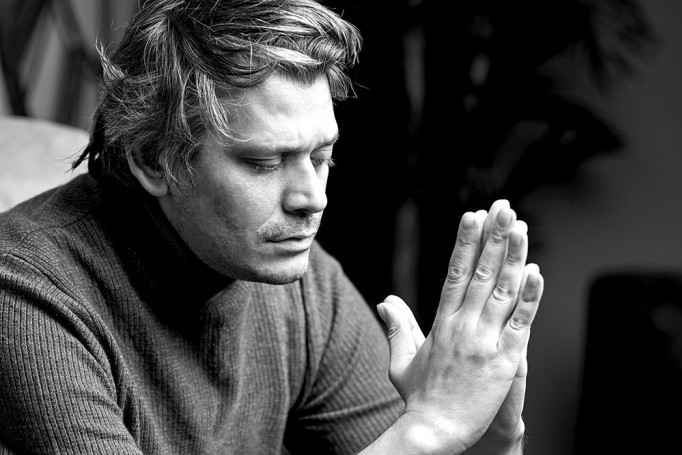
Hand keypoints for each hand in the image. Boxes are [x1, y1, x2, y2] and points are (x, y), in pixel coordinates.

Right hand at [377, 200, 542, 453]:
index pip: (454, 272)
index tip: (472, 216)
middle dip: (494, 236)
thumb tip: (386, 301)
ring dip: (513, 256)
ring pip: (502, 290)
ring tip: (521, 226)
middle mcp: (463, 325)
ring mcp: (484, 340)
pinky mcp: (504, 360)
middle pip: (480, 272)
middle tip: (503, 206)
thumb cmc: (419, 399)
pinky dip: (529, 297)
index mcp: (442, 323)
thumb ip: (397, 327)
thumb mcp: (402, 360)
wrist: (434, 430)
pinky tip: (536, 272)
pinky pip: (520, 322)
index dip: (465, 242)